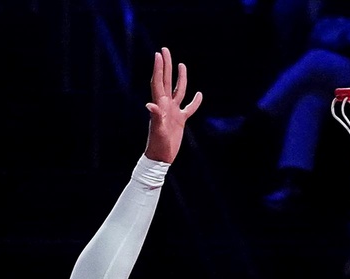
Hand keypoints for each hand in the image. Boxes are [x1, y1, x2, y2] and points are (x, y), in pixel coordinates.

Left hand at [143, 47, 202, 163]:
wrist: (161, 158)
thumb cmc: (158, 145)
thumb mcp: (158, 130)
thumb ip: (155, 117)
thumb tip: (150, 104)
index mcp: (160, 105)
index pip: (159, 82)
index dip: (159, 68)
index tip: (158, 54)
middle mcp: (166, 105)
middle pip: (167, 81)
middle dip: (166, 65)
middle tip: (165, 50)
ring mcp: (173, 112)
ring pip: (178, 91)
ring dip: (180, 78)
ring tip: (181, 65)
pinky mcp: (180, 120)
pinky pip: (189, 108)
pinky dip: (195, 101)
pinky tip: (200, 94)